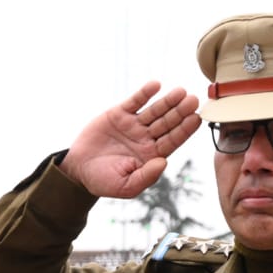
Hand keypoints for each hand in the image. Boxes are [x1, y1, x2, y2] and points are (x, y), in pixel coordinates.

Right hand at [61, 81, 201, 199]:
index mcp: (152, 154)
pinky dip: (145, 93)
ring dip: (167, 101)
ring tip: (179, 91)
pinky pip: (135, 101)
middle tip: (192, 100)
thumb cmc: (102, 181)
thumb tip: (163, 162)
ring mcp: (134, 125)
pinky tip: (155, 85)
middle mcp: (146, 138)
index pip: (173, 140)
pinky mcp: (119, 114)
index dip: (184, 129)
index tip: (195, 118)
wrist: (77, 169)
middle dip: (180, 111)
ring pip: (155, 110)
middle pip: (167, 122)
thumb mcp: (125, 187)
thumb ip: (146, 177)